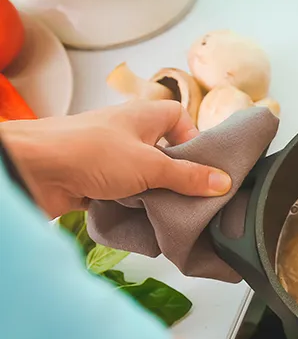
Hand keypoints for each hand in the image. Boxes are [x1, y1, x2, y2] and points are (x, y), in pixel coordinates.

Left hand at [0, 100, 231, 217]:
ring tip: (171, 213)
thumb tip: (223, 182)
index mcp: (144, 116)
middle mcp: (128, 134)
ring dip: (155, 196)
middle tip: (193, 196)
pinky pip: (125, 197)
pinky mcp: (94, 184)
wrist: (32, 169)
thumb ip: (188, 176)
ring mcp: (110, 159)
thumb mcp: (150, 165)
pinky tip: (143, 222)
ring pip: (145, 178)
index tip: (205, 165)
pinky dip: (133, 209)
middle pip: (165, 153)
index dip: (194, 138)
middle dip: (177, 176)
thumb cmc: (89, 152)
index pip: (180, 118)